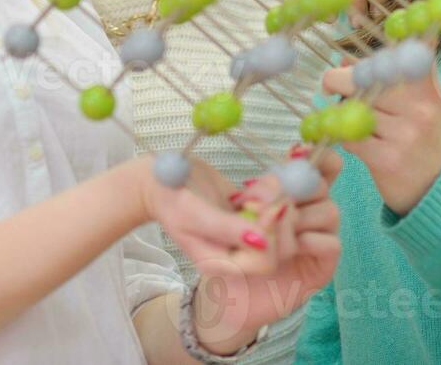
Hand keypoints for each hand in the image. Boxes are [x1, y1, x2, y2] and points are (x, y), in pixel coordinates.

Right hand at [137, 151, 342, 352]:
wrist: (158, 178)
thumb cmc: (170, 195)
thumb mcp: (194, 214)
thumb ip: (227, 229)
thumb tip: (262, 240)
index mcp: (222, 263)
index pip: (264, 263)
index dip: (272, 235)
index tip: (270, 205)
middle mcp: (237, 253)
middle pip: (280, 247)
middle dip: (279, 216)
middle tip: (270, 189)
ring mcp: (245, 233)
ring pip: (283, 227)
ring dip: (280, 201)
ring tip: (263, 183)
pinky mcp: (250, 214)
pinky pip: (276, 208)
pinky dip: (276, 192)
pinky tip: (265, 179)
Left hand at [322, 60, 440, 215]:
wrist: (434, 186)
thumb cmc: (420, 136)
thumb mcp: (418, 101)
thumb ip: (388, 76)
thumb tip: (345, 59)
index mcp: (427, 89)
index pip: (398, 56)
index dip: (371, 54)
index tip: (349, 54)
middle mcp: (420, 108)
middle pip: (363, 78)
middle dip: (338, 79)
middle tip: (329, 86)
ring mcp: (405, 135)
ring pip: (353, 108)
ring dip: (341, 112)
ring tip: (347, 117)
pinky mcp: (387, 159)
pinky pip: (350, 137)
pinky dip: (343, 135)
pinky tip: (352, 138)